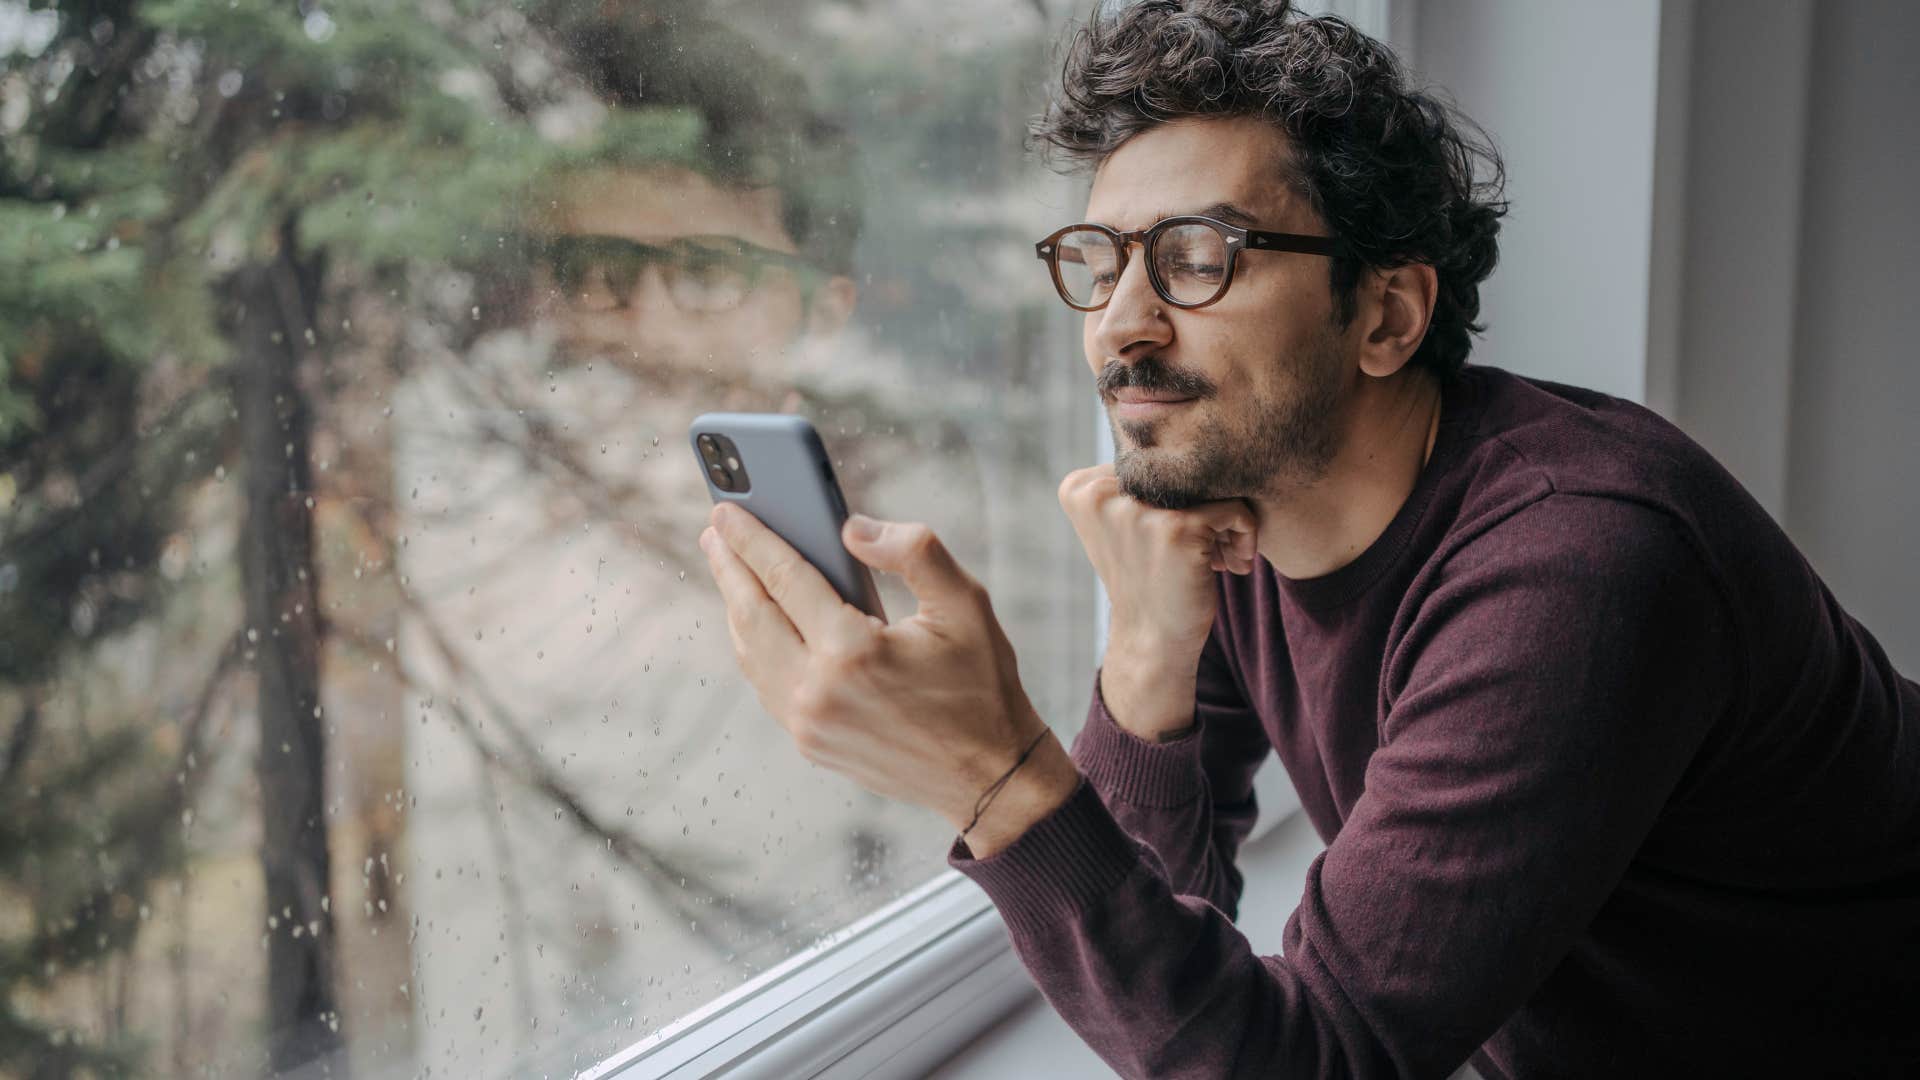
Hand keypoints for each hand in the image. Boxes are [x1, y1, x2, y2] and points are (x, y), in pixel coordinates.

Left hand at [700, 503, 1077, 854]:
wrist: (989, 776)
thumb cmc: (981, 686)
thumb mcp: (965, 604)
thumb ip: (913, 551)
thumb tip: (850, 529)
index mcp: (852, 653)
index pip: (785, 579)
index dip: (752, 539)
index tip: (726, 510)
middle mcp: (818, 692)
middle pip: (753, 615)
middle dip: (730, 567)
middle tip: (715, 531)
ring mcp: (809, 724)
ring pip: (751, 653)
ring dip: (737, 606)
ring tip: (731, 569)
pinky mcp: (811, 743)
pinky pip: (767, 683)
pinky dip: (755, 645)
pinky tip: (758, 621)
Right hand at [1057, 464, 1256, 738]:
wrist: (1152, 641)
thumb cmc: (1148, 578)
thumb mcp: (1123, 524)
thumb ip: (1134, 478)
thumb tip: (1182, 427)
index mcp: (1081, 488)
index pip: (1153, 457)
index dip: (1176, 492)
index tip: (1178, 531)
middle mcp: (1102, 493)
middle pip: (1182, 465)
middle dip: (1204, 503)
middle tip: (1212, 546)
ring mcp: (1138, 509)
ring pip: (1211, 483)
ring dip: (1228, 520)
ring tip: (1224, 554)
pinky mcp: (1176, 528)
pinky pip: (1234, 508)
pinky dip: (1244, 534)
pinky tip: (1233, 565)